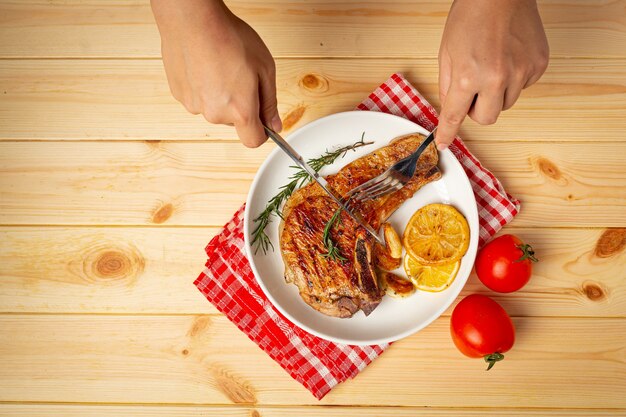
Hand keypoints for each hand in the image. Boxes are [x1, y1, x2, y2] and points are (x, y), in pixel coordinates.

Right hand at [151, 0, 280, 146]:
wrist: (193, 20)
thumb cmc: (229, 38)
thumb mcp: (265, 68)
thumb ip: (270, 102)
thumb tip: (274, 124)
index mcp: (240, 110)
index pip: (253, 141)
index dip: (262, 132)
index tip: (264, 120)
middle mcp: (215, 114)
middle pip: (234, 122)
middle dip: (241, 106)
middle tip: (241, 76)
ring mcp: (194, 105)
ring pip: (215, 109)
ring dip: (221, 96)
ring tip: (221, 67)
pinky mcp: (180, 95)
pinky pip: (198, 98)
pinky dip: (204, 87)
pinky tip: (205, 66)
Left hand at [436, 0, 548, 148]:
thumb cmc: (471, 16)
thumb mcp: (447, 52)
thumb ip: (448, 86)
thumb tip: (450, 109)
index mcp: (469, 76)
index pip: (455, 116)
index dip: (447, 133)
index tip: (443, 143)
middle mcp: (497, 78)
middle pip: (486, 118)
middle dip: (476, 110)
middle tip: (472, 89)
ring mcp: (522, 72)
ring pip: (506, 104)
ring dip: (496, 94)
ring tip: (492, 65)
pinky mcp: (538, 65)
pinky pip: (523, 87)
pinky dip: (514, 79)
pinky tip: (508, 57)